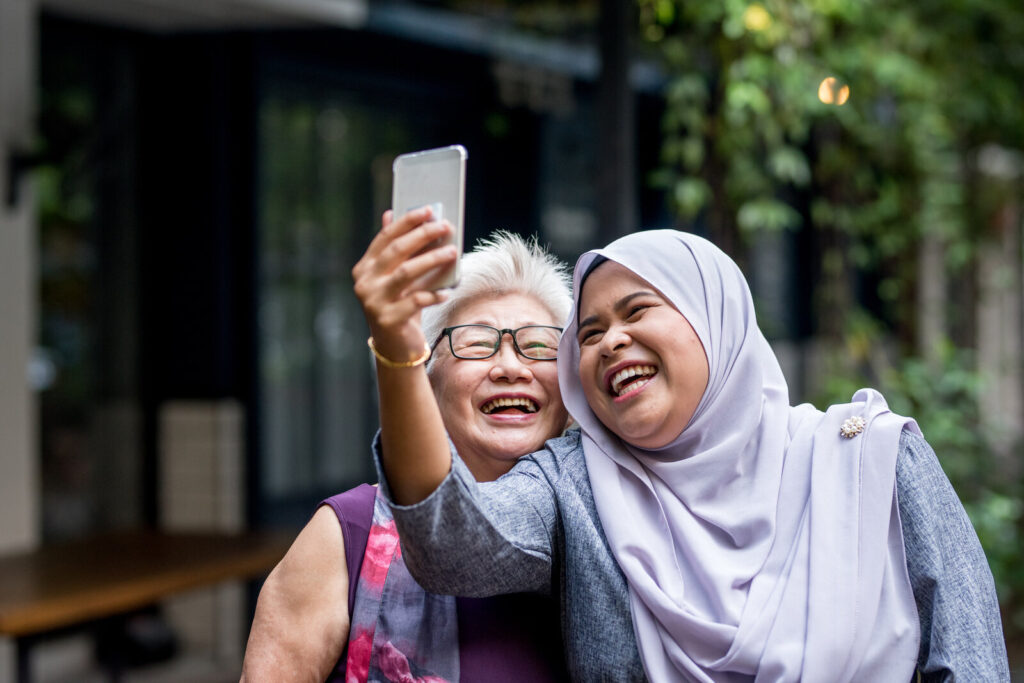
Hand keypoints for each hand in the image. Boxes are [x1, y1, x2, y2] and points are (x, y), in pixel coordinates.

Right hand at [352, 207, 456, 361]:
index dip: (406, 222)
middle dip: (422, 235)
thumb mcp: (394, 278)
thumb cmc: (399, 306)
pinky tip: (447, 292)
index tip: (428, 210)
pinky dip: (433, 295)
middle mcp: (365, 283)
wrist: (394, 347)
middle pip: (396, 251)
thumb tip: (391, 214)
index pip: (385, 238)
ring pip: (406, 273)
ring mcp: (374, 302)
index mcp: (364, 268)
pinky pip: (415, 301)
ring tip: (452, 252)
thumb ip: (392, 250)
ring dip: (432, 260)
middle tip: (445, 227)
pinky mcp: (388, 320)